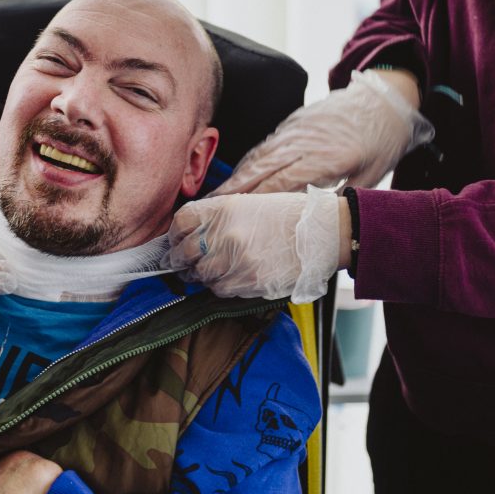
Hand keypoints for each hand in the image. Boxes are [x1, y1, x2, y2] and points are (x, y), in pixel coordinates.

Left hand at [162, 191, 340, 302]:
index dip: (174, 234)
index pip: (181, 221)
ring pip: (200, 275)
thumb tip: (191, 234)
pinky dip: (220, 286)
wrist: (320, 234)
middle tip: (183, 263)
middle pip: (184, 252)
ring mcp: (235, 259)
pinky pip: (219, 289)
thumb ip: (217, 217)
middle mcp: (225, 233)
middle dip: (180, 260)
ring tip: (212, 270)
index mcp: (224, 208)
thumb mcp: (248, 204)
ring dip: (201, 275)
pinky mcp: (247, 281)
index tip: (175, 241)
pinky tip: (231, 277)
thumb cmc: (287, 216)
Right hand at [213, 69, 432, 195]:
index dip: (255, 200)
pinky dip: (247, 162)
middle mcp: (305, 142)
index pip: (283, 183)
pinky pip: (264, 146)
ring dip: (234, 177)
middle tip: (208, 209)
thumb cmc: (382, 141)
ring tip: (213, 197)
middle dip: (233, 190)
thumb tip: (315, 220)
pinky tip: (234, 176)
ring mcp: (295, 130)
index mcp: (327, 158)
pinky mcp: (291, 123)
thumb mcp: (371, 176)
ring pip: (258, 157)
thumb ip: (341, 197)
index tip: (233, 215)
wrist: (385, 100)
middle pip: (262, 169)